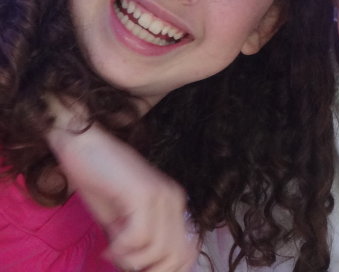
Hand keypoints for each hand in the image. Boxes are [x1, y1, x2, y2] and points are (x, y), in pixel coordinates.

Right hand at [47, 98, 198, 271]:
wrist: (83, 146)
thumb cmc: (101, 182)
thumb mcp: (123, 222)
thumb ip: (139, 243)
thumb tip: (142, 269)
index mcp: (175, 206)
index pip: (187, 253)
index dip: (165, 270)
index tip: (135, 269)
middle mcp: (175, 200)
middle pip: (178, 257)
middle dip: (148, 269)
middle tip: (123, 263)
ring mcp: (162, 196)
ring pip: (159, 251)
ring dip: (131, 260)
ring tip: (113, 251)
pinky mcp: (144, 194)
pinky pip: (139, 238)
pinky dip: (121, 249)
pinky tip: (109, 243)